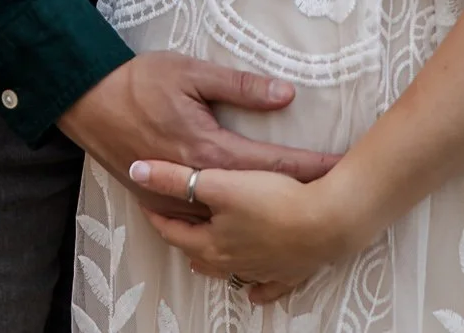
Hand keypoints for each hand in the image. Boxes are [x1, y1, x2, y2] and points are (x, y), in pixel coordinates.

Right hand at [57, 53, 339, 217]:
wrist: (86, 101)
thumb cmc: (138, 81)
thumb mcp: (190, 72)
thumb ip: (240, 86)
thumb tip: (286, 95)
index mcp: (210, 151)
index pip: (274, 165)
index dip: (312, 167)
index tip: (343, 168)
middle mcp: (196, 182)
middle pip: (259, 196)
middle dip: (299, 195)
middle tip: (338, 196)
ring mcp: (176, 197)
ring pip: (230, 217)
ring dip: (265, 214)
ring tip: (302, 213)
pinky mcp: (159, 200)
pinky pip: (200, 219)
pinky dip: (228, 222)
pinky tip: (247, 223)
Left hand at [129, 160, 373, 299]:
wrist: (327, 223)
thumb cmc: (272, 201)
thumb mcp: (219, 183)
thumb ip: (175, 178)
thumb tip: (135, 170)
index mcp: (211, 244)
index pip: (173, 231)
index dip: (158, 215)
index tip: (147, 202)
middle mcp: (232, 263)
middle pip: (198, 253)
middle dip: (184, 238)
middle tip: (174, 225)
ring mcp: (262, 271)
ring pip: (229, 271)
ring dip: (215, 263)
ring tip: (203, 256)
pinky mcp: (289, 272)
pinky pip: (269, 287)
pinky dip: (259, 289)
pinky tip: (255, 294)